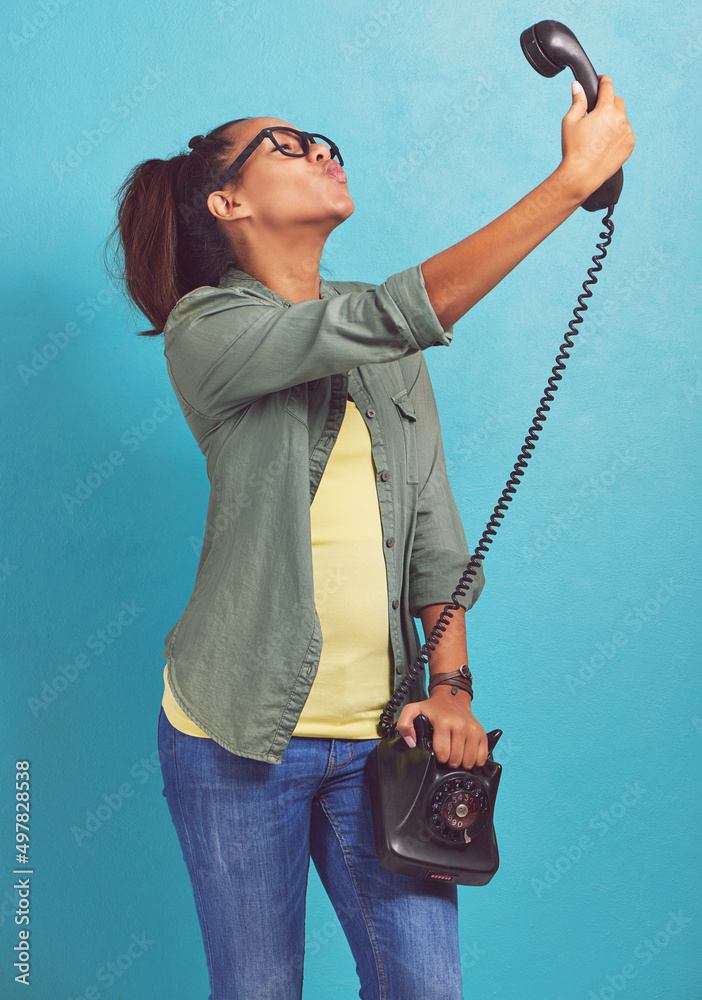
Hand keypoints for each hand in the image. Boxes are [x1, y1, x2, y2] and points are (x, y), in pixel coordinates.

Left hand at [395, 686, 488, 768]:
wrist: (452, 697)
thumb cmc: (434, 707)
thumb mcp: (413, 710)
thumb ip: (404, 725)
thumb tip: (411, 743)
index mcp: (444, 722)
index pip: (442, 754)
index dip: (437, 758)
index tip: (436, 752)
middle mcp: (460, 726)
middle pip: (455, 760)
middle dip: (448, 761)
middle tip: (446, 752)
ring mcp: (473, 731)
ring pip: (468, 762)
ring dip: (461, 762)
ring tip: (455, 753)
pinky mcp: (482, 734)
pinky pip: (481, 758)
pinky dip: (474, 760)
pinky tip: (466, 753)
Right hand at [559, 74, 634, 201]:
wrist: (581, 175)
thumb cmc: (573, 149)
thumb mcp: (570, 122)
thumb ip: (577, 101)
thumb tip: (577, 85)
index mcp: (605, 110)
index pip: (608, 86)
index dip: (603, 80)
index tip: (601, 80)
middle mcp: (620, 119)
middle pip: (618, 101)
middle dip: (608, 103)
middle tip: (596, 114)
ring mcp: (627, 132)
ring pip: (623, 118)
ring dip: (614, 120)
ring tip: (599, 134)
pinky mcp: (630, 145)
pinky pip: (626, 133)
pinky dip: (618, 134)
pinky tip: (605, 143)